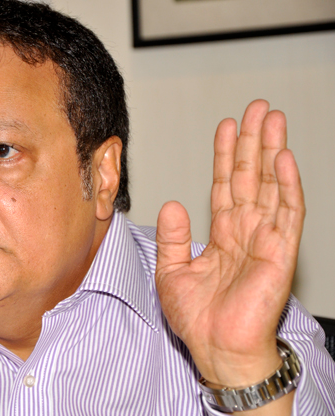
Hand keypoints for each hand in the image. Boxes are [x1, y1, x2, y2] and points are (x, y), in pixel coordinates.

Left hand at [155, 100, 304, 390]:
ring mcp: (265, 239)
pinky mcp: (280, 253)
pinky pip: (286, 213)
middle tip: (258, 109)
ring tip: (273, 120)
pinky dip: (286, 185)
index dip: (226, 155)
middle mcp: (246, 232)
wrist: (217, 349)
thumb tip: (172, 204)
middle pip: (251, 176)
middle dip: (253, 142)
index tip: (227, 126)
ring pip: (271, 185)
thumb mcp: (172, 271)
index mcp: (221, 235)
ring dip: (272, 151)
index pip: (225, 185)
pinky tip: (283, 159)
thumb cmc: (199, 318)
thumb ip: (174, 236)